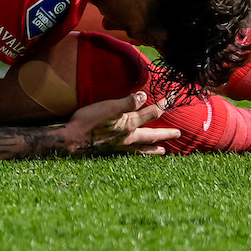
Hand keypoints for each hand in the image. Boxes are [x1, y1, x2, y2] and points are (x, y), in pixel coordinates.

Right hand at [65, 91, 179, 156]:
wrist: (71, 141)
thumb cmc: (87, 122)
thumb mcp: (107, 108)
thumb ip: (126, 102)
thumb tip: (144, 96)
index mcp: (128, 124)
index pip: (152, 113)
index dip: (164, 104)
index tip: (173, 97)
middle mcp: (128, 137)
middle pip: (152, 135)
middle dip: (166, 133)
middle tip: (178, 134)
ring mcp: (121, 146)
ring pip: (143, 148)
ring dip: (154, 148)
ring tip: (163, 151)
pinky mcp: (112, 151)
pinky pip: (132, 154)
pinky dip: (140, 154)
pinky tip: (138, 154)